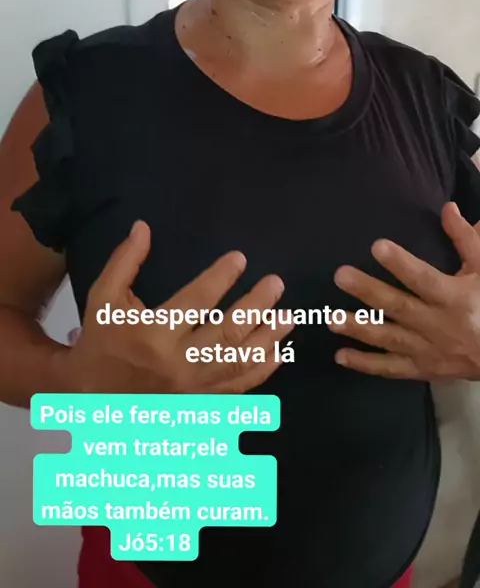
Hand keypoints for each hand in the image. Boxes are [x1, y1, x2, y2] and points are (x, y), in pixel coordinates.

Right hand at [59, 221, 290, 393]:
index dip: (220, 278)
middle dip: (256, 307)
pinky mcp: (199, 403)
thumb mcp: (103, 298)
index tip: (240, 259)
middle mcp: (177, 364)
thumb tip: (143, 227)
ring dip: (267, 339)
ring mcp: (191, 389)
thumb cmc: (100, 342)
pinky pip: (237, 388)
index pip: (196, 302)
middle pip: (227, 335)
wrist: (90, 397)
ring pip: (238, 363)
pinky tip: (277, 352)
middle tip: (276, 284)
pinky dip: (260, 371)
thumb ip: (125, 262)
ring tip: (287, 316)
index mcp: (153, 334)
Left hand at [329, 203, 479, 380]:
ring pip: (389, 339)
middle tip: (340, 276)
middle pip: (398, 307)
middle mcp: (438, 324)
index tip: (377, 246)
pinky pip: (390, 368)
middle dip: (368, 292)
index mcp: (453, 297)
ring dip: (360, 329)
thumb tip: (447, 208)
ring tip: (332, 318)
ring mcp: (427, 350)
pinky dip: (365, 364)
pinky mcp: (421, 368)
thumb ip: (465, 239)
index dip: (401, 264)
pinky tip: (339, 355)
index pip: (423, 278)